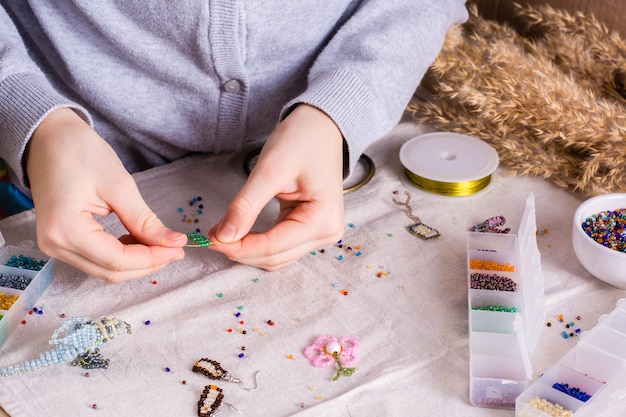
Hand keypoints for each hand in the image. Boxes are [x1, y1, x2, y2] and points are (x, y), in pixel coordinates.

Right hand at [26, 108, 186, 281]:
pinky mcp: (60, 242)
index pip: (117, 260)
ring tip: (160, 243)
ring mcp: (54, 246)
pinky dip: (121, 255)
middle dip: (147, 263)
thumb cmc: (79, 152)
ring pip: (104, 270)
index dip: (153, 258)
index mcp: (65, 230)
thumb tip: (174, 243)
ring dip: (136, 262)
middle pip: (111, 271)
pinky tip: (138, 240)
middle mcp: (55, 245)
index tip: (179, 249)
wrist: (48, 138)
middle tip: (175, 248)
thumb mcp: (119, 185)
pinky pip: (96, 259)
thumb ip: (145, 220)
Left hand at [208, 104, 344, 269]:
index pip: (273, 246)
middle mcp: (326, 233)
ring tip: (221, 234)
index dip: (238, 247)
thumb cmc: (301, 141)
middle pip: (274, 257)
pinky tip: (238, 233)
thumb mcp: (270, 170)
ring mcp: (320, 233)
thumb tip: (224, 236)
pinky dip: (257, 243)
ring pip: (276, 257)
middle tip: (210, 236)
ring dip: (247, 250)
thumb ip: (246, 206)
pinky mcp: (310, 229)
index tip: (208, 239)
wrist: (321, 127)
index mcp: (322, 220)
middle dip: (240, 250)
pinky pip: (280, 247)